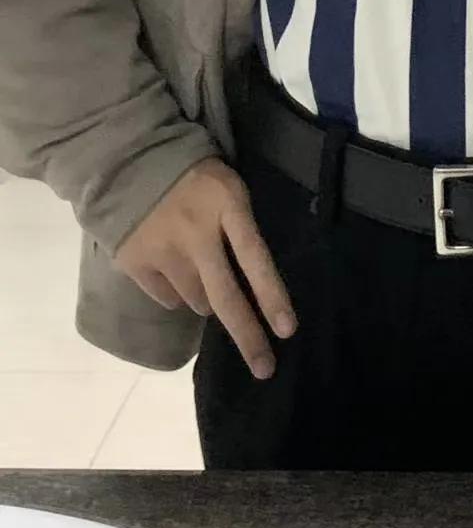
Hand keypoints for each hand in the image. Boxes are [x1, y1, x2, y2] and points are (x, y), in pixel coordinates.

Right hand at [115, 159, 295, 379]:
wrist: (131, 159)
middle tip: (264, 368)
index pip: (255, 258)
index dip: (271, 295)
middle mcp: (195, 232)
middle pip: (225, 296)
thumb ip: (240, 229)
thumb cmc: (196, 177)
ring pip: (196, 300)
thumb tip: (251, 284)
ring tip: (204, 276)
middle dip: (247, 336)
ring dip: (207, 300)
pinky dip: (176, 295)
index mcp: (227, 207)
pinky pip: (166, 298)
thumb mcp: (229, 189)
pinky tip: (176, 273)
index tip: (287, 331)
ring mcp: (163, 248)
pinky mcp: (135, 260)